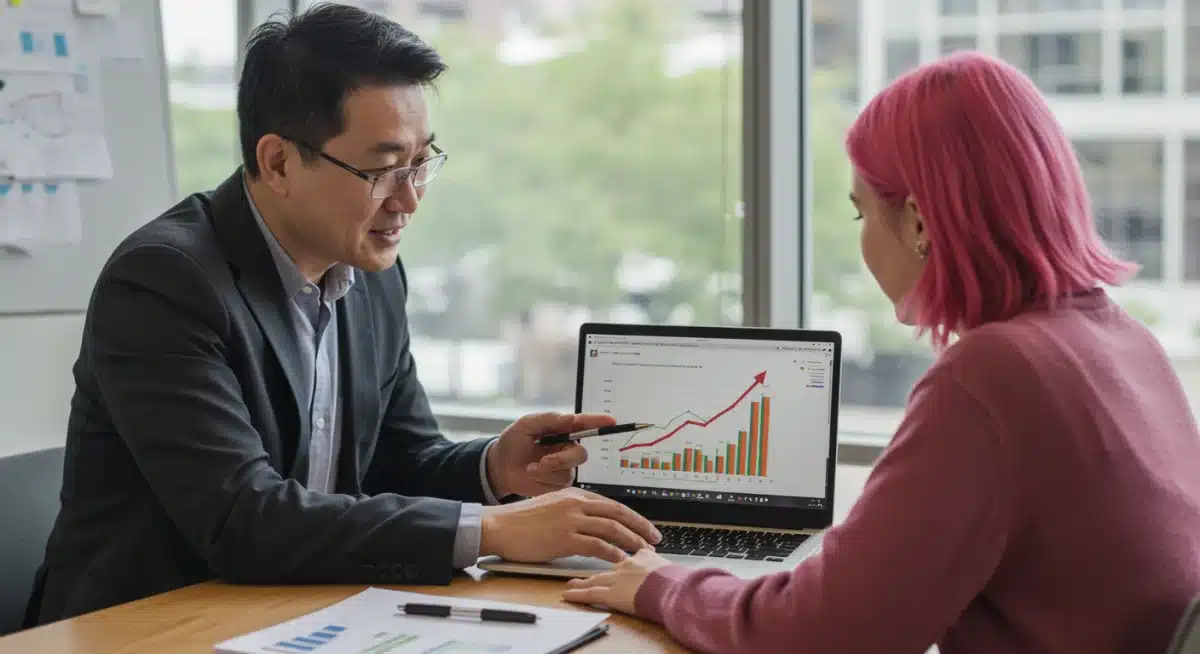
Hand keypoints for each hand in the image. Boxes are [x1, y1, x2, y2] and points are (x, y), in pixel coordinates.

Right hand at [479, 487, 661, 563]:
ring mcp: (571, 520)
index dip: (632, 516)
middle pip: (618, 513)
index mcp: (573, 494)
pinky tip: (621, 560)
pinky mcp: (565, 538)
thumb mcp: (550, 506)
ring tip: (643, 552)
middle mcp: (575, 503)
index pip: (611, 503)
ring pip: (612, 529)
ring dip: (631, 541)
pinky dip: (613, 553)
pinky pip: (597, 546)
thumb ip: (572, 511)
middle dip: (640, 527)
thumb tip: (592, 524)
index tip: (644, 526)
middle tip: (655, 538)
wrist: (498, 527)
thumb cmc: (520, 521)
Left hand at [486, 411, 614, 497]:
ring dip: (547, 471)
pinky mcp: (559, 484)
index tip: (611, 421)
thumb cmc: (513, 442)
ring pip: (568, 472)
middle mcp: (567, 448)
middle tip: (543, 462)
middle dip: (561, 459)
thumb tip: (572, 418)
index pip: (584, 425)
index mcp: (561, 430)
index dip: (598, 422)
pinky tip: (532, 475)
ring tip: (530, 468)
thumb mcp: (526, 424)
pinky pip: (559, 484)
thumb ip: (549, 419)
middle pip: (580, 454)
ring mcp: (564, 468)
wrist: (499, 467)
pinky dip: (542, 480)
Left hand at [561, 549, 671, 614]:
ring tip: (571, 583)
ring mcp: (617, 579)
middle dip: (589, 565)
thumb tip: (661, 563)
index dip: (609, 550)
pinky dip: (578, 595)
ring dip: (581, 581)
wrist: (675, 589)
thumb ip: (660, 562)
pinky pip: (591, 594)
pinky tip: (568, 595)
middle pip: (602, 564)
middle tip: (578, 565)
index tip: (602, 549)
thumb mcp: (670, 565)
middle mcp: (625, 565)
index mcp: (640, 556)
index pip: (619, 550)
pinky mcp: (613, 595)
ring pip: (594, 579)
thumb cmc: (678, 580)